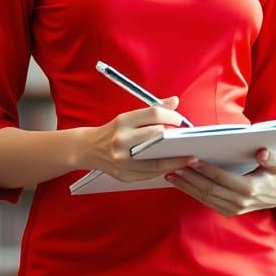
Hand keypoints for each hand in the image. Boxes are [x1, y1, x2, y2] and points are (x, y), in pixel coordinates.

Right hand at [81, 96, 198, 183]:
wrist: (87, 149)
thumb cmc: (112, 132)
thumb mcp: (128, 117)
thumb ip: (153, 110)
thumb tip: (175, 101)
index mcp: (123, 122)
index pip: (153, 114)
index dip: (172, 115)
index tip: (180, 120)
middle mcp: (121, 140)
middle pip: (157, 136)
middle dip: (175, 139)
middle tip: (187, 140)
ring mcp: (121, 159)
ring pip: (156, 161)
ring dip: (175, 160)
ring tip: (189, 158)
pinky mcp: (123, 174)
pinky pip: (150, 174)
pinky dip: (163, 170)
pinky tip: (173, 166)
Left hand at [163, 147, 275, 216]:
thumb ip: (271, 159)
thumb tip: (262, 153)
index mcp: (250, 189)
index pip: (223, 179)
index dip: (207, 170)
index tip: (193, 160)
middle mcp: (240, 202)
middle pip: (209, 189)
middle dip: (190, 178)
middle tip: (174, 166)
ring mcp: (232, 209)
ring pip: (204, 197)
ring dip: (186, 186)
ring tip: (171, 174)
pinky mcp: (227, 212)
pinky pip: (205, 202)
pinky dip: (191, 192)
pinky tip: (180, 183)